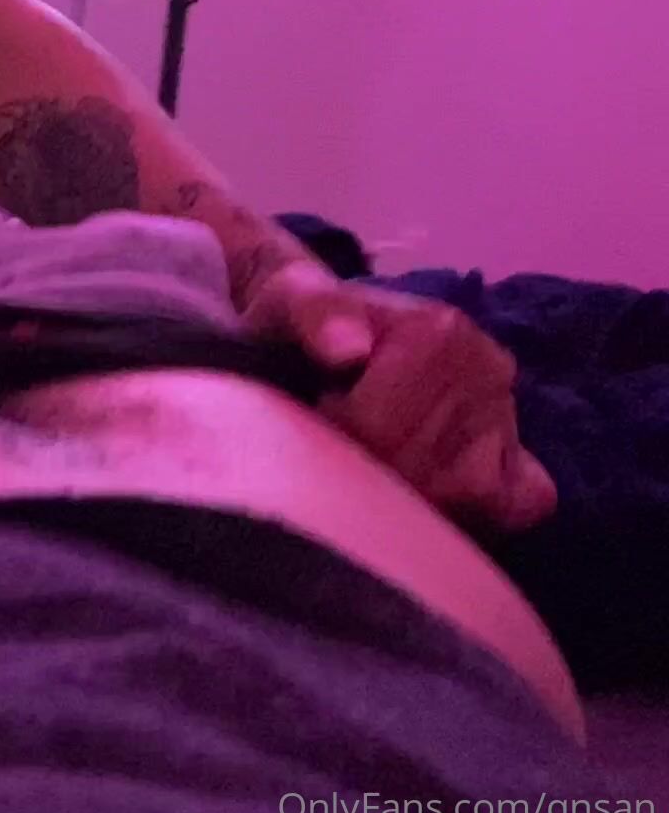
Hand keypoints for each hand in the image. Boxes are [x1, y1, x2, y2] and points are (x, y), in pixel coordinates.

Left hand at [242, 261, 556, 530]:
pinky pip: (520, 503)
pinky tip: (424, 498)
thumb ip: (316, 314)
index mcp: (441, 330)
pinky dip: (473, 511)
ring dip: (410, 497)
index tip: (317, 411)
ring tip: (371, 462)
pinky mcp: (519, 458)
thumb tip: (347, 351)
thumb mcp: (291, 301)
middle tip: (339, 442)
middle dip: (366, 469)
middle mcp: (489, 369)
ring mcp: (508, 416)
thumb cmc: (304, 322)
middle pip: (423, 466)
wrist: (320, 328)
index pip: (380, 427)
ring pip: (469, 495)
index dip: (334, 433)